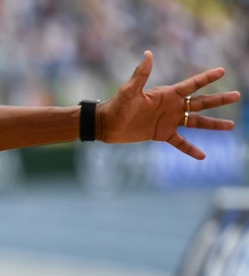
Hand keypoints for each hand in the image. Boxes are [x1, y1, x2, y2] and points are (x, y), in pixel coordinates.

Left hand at [98, 50, 241, 158]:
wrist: (106, 125)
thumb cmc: (116, 105)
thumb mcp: (129, 91)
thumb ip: (140, 75)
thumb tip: (148, 55)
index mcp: (166, 95)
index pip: (191, 85)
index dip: (206, 78)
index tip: (222, 71)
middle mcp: (171, 107)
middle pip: (200, 103)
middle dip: (219, 100)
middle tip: (236, 96)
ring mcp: (168, 121)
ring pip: (196, 122)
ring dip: (213, 124)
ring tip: (231, 126)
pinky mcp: (161, 134)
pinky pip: (180, 142)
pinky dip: (190, 149)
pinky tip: (203, 156)